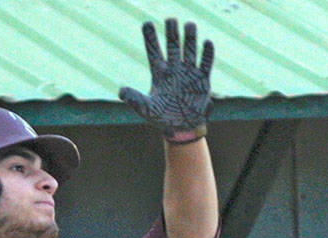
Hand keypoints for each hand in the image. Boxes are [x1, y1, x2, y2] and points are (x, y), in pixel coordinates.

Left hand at [119, 19, 214, 141]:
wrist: (181, 128)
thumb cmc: (161, 118)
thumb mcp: (146, 109)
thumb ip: (135, 99)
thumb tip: (121, 91)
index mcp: (159, 74)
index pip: (153, 52)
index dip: (150, 38)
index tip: (147, 23)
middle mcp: (174, 70)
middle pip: (172, 47)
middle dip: (171, 34)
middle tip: (170, 19)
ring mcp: (189, 73)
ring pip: (189, 52)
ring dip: (190, 39)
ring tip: (189, 25)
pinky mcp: (202, 80)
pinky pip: (205, 64)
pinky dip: (207, 54)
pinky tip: (206, 43)